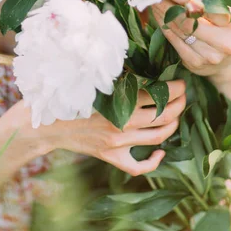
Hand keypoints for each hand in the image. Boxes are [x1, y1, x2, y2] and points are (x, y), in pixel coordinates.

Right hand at [42, 80, 185, 175]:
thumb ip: (116, 76)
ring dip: (174, 125)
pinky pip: (139, 166)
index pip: (158, 95)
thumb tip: (140, 64)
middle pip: (164, 116)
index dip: (176, 89)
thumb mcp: (92, 82)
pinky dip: (154, 161)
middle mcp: (122, 125)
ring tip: (177, 114)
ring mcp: (118, 144)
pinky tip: (161, 152)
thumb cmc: (66, 97)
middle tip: (185, 95)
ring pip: (158, 138)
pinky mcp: (111, 157)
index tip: (182, 82)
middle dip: (180, 104)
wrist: (45, 125)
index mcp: (118, 103)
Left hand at [151, 0, 230, 82]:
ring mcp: (208, 55)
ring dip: (163, 15)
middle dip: (168, 6)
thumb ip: (203, 1)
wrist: (229, 62)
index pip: (204, 7)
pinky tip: (158, 17)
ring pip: (179, 31)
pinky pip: (174, 41)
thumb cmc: (222, 30)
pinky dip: (164, 27)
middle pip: (188, 21)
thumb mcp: (220, 13)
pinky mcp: (194, 63)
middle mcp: (222, 42)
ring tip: (154, 3)